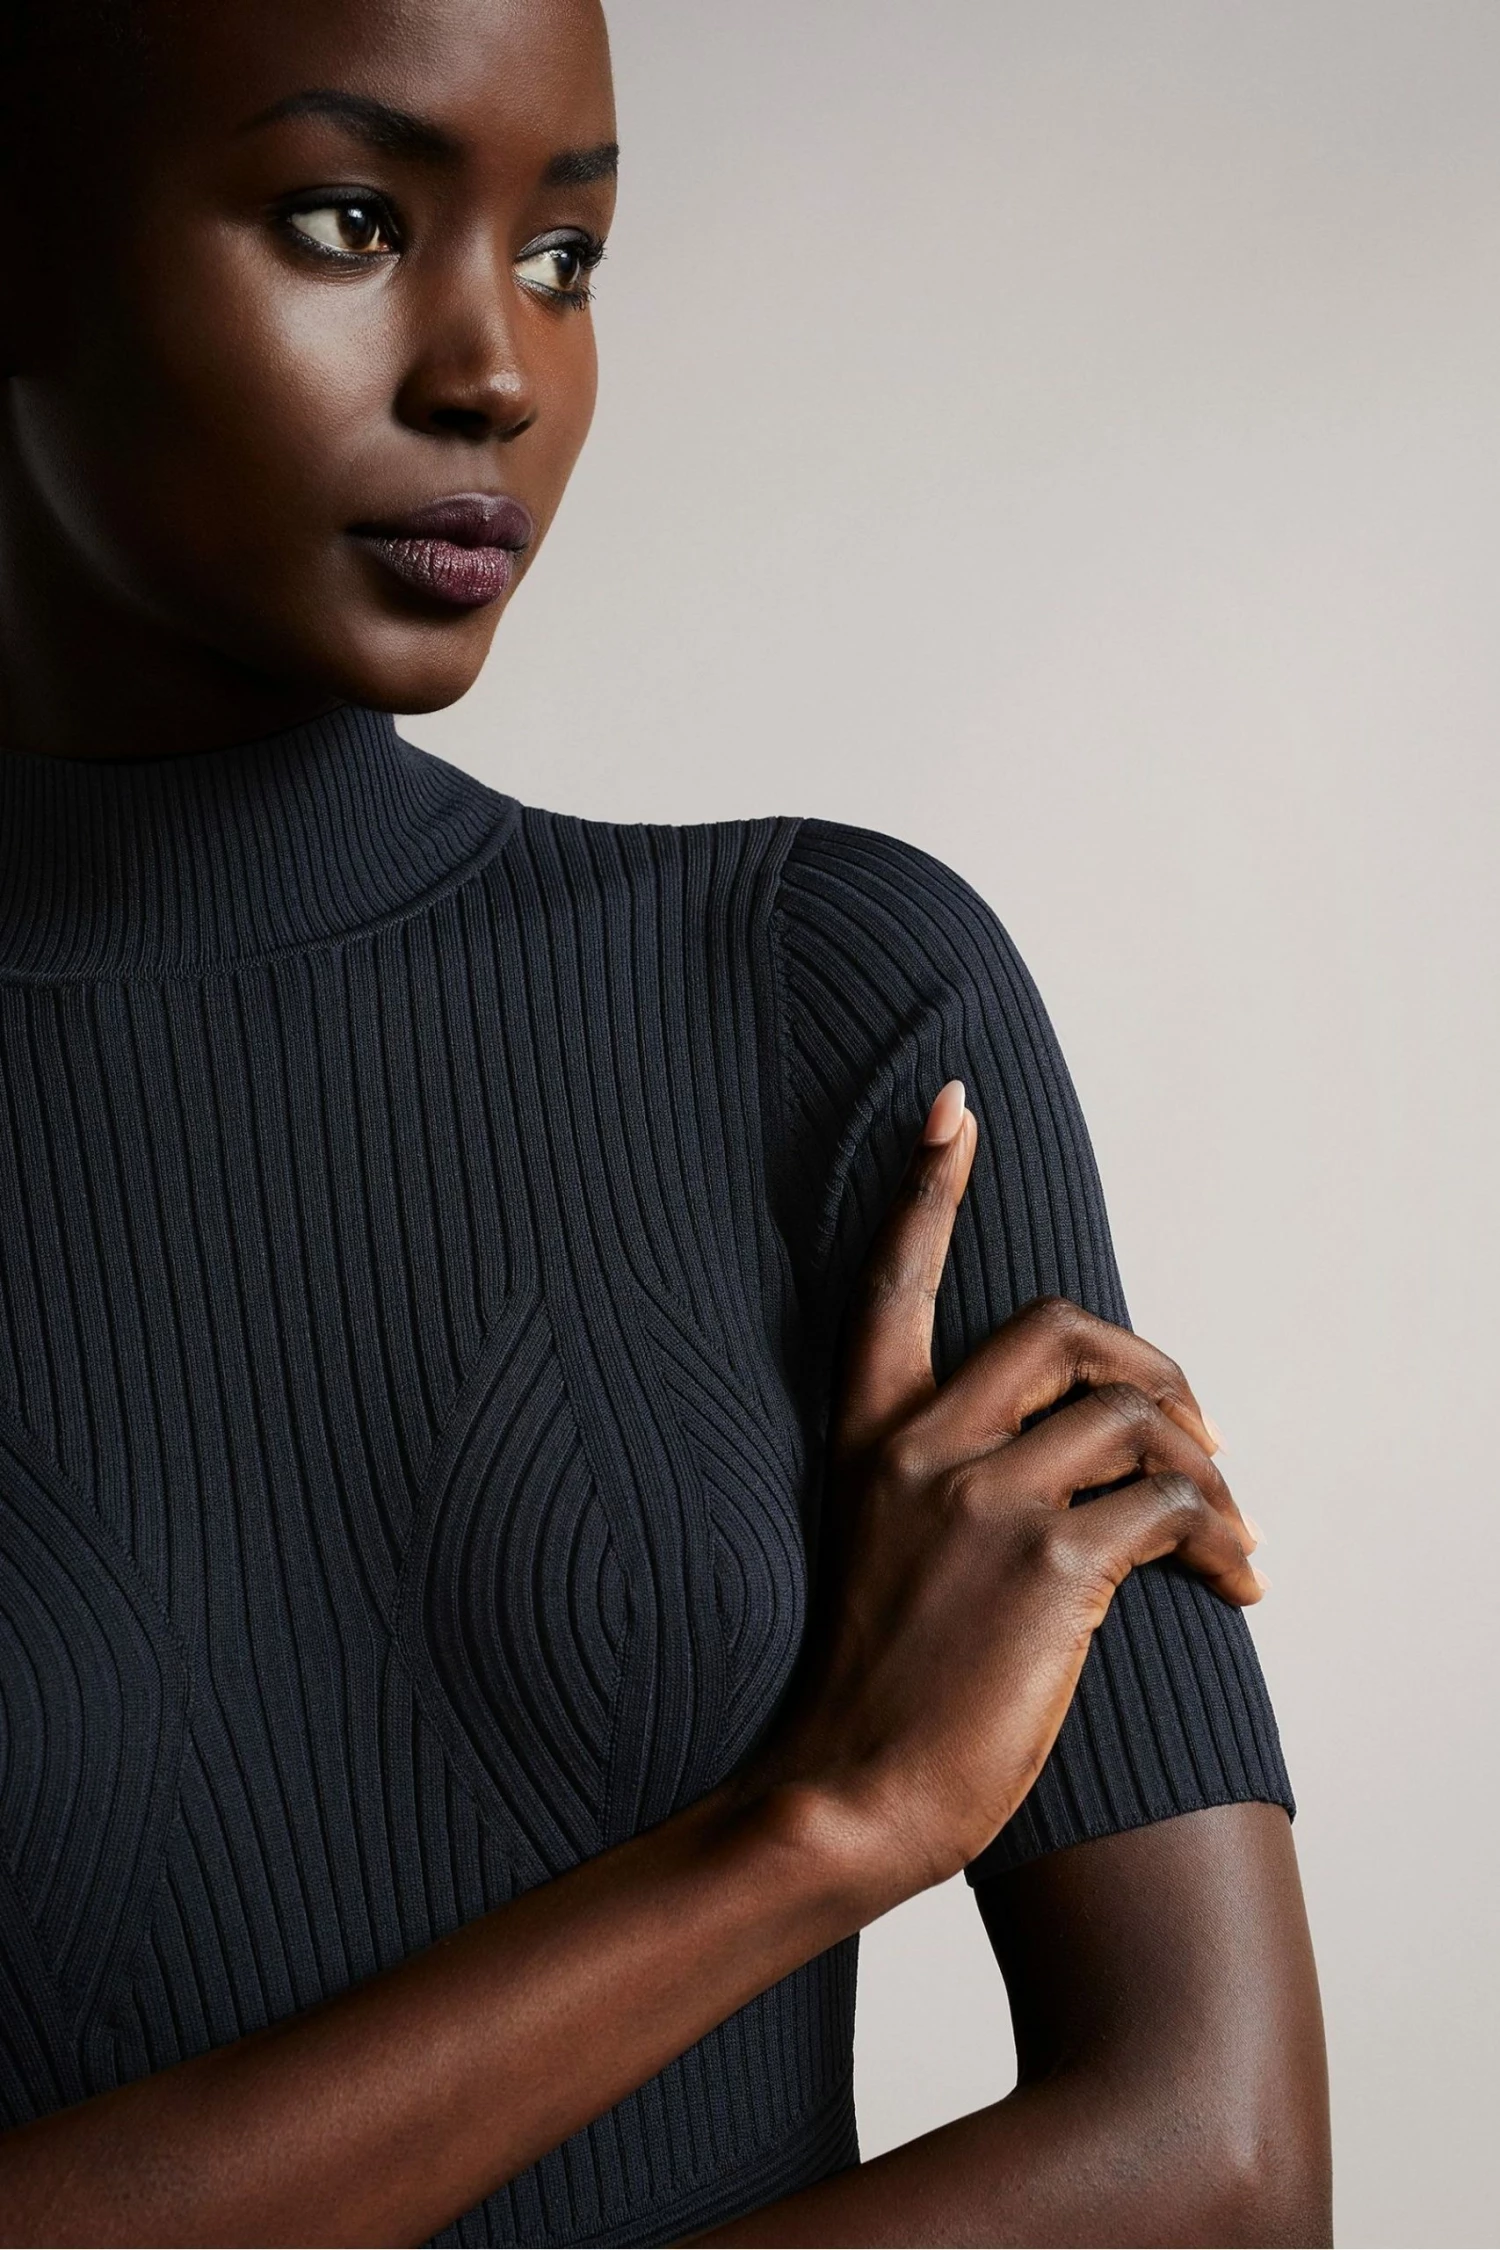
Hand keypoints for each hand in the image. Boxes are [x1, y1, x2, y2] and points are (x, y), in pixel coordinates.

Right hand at [742, 1080, 1264, 1908]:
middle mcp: (920, 1446)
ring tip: (1228, 1539)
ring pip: (1138, 1421)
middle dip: (1155, 1364)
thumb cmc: (878, 1680)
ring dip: (1207, 1472)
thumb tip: (1085, 1436)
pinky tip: (1236, 1584)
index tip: (954, 1107)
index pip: (895, 1281)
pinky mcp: (1050, 1563)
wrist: (850, 1793)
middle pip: (1065, 1327)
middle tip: (1192, 1430)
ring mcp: (984, 1499)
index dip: (926, 1188)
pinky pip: (1171, 1506)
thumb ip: (951, 1469)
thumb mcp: (884, 1543)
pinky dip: (1223, 1539)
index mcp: (869, 1434)